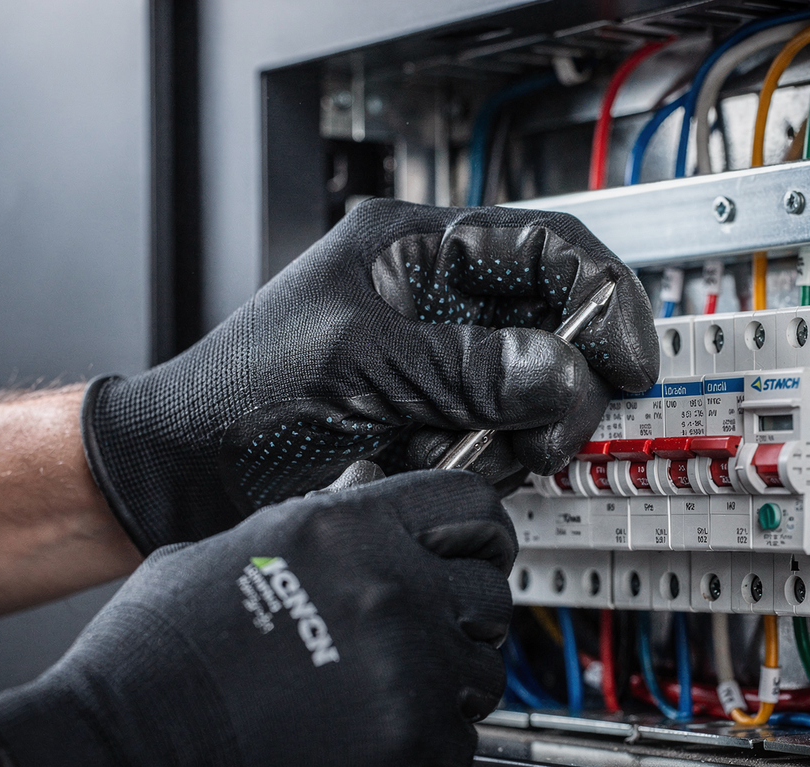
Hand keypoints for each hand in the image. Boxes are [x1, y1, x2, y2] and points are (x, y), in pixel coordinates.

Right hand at [0, 467, 514, 766]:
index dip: (480, 537)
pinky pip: (461, 751)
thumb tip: (332, 531)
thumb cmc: (152, 659)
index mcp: (344, 526)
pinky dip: (432, 766)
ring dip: (452, 696)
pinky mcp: (406, 733)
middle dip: (467, 623)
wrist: (129, 748)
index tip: (479, 557)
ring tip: (401, 709)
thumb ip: (300, 537)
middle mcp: (386, 582)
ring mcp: (404, 658)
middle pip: (490, 592)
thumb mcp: (223, 551)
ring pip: (483, 674)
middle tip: (436, 647)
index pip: (467, 505)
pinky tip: (392, 764)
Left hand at [83, 200, 656, 552]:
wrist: (182, 477)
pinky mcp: (433, 417)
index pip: (543, 245)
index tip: (627, 361)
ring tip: (463, 455)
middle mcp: (433, 296)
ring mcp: (436, 361)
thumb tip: (560, 371)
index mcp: (412, 247)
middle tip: (547, 434)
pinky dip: (485, 462)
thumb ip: (464, 366)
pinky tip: (436, 468)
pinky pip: (498, 437)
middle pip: (551, 325)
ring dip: (515, 433)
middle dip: (558, 385)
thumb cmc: (235, 396)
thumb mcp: (358, 366)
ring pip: (532, 390)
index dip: (598, 297)